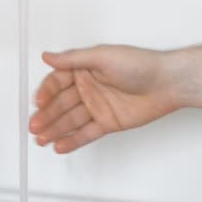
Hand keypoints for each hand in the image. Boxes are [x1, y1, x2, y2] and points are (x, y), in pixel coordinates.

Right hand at [29, 45, 177, 153]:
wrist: (167, 83)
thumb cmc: (140, 64)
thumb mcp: (102, 56)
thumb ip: (72, 59)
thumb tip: (48, 56)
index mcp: (83, 69)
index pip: (57, 82)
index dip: (47, 93)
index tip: (39, 102)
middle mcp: (88, 87)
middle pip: (61, 104)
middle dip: (46, 116)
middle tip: (34, 126)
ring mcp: (96, 106)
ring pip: (70, 120)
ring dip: (55, 130)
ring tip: (41, 139)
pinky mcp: (107, 122)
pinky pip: (86, 133)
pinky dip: (72, 140)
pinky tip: (60, 145)